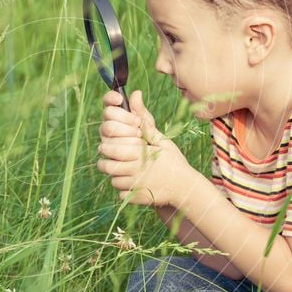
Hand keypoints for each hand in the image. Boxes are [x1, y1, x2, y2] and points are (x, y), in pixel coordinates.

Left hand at [97, 90, 193, 206]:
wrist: (186, 187)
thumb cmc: (172, 159)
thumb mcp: (160, 138)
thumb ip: (143, 118)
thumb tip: (134, 93)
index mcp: (140, 151)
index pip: (110, 147)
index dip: (107, 145)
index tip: (108, 144)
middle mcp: (136, 169)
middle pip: (106, 165)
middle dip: (106, 159)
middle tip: (111, 157)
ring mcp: (135, 185)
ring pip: (112, 180)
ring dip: (115, 175)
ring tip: (123, 169)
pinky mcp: (136, 199)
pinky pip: (120, 194)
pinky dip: (124, 190)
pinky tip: (134, 184)